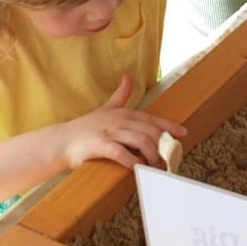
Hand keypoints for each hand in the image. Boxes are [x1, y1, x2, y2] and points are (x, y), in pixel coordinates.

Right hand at [60, 76, 187, 171]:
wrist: (62, 141)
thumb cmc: (86, 127)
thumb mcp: (106, 108)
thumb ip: (120, 95)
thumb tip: (128, 77)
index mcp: (124, 113)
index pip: (152, 119)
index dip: (169, 126)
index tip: (183, 134)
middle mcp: (119, 120)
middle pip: (149, 131)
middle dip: (162, 146)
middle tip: (169, 160)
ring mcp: (110, 132)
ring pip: (139, 141)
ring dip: (151, 155)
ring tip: (156, 167)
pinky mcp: (100, 145)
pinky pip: (121, 153)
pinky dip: (132, 161)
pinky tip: (138, 169)